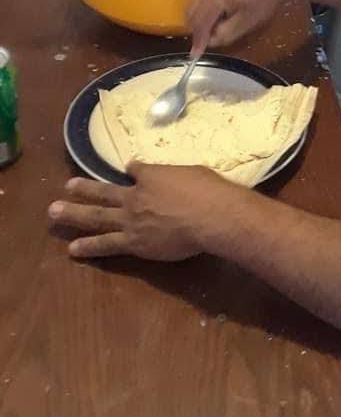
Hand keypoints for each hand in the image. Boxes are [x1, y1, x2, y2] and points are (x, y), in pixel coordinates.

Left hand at [48, 163, 230, 259]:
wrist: (209, 216)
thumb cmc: (207, 191)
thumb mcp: (192, 173)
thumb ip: (176, 176)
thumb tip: (172, 175)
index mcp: (152, 177)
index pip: (137, 171)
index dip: (133, 170)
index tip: (128, 169)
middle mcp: (136, 197)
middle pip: (104, 193)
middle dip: (83, 191)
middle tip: (64, 190)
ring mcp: (132, 222)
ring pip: (97, 219)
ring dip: (74, 216)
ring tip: (55, 215)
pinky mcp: (135, 244)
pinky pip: (108, 246)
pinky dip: (92, 245)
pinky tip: (77, 247)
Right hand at [188, 0, 291, 47]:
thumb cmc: (265, 0)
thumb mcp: (246, 23)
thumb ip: (224, 35)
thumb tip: (209, 42)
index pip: (200, 23)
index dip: (198, 41)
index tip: (195, 55)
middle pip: (192, 12)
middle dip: (196, 30)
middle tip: (204, 43)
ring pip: (195, 3)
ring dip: (199, 19)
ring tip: (212, 30)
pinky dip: (204, 8)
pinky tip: (217, 15)